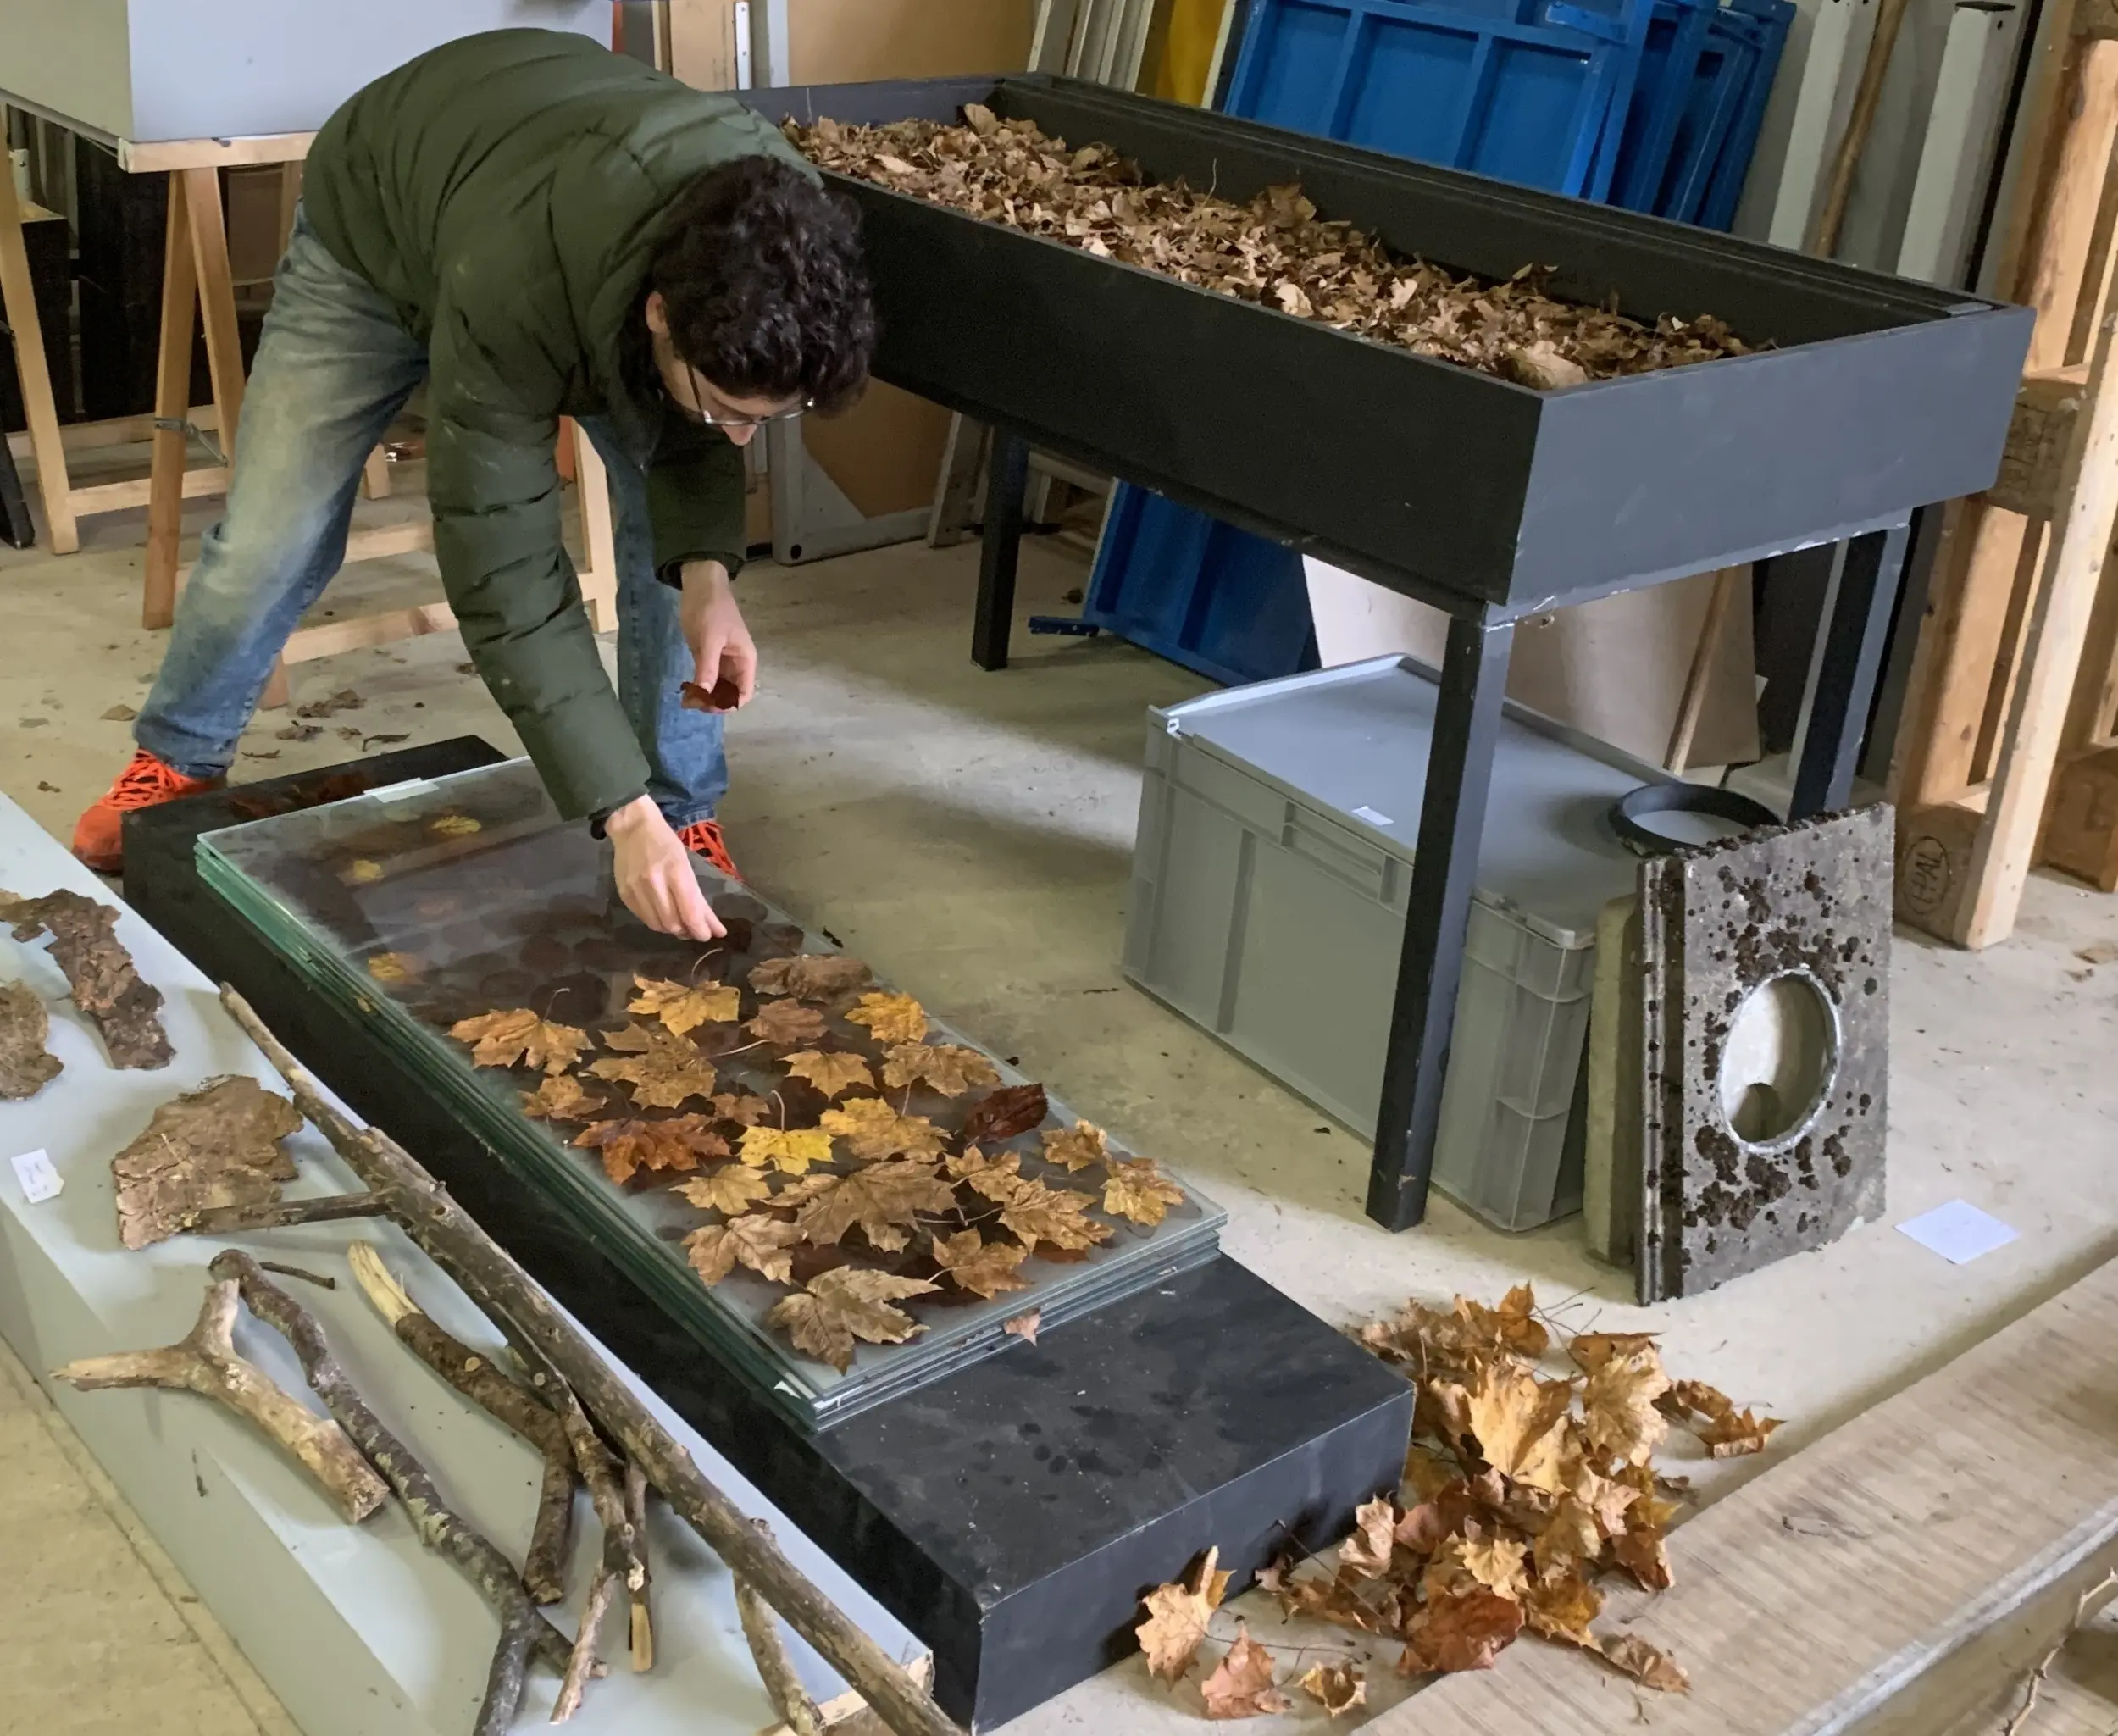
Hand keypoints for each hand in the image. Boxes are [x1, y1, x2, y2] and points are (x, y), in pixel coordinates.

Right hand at [607, 796, 724, 940]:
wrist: (632, 826)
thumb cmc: (665, 842)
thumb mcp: (686, 864)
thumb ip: (697, 896)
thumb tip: (713, 925)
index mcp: (676, 872)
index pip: (690, 913)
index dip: (701, 930)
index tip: (710, 934)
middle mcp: (655, 883)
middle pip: (674, 924)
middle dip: (688, 932)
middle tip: (695, 930)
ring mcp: (637, 890)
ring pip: (658, 925)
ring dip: (673, 929)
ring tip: (681, 925)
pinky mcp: (624, 894)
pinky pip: (644, 918)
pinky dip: (657, 922)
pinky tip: (664, 916)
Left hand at [679, 561, 756, 710]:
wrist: (701, 584)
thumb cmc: (710, 609)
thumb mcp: (709, 639)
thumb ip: (708, 667)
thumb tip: (704, 694)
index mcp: (745, 659)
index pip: (744, 693)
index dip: (728, 704)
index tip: (707, 706)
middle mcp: (737, 663)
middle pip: (730, 693)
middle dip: (714, 702)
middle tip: (692, 702)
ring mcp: (722, 660)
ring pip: (717, 687)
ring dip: (705, 696)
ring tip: (686, 698)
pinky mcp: (708, 655)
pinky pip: (707, 677)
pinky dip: (699, 685)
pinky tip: (687, 689)